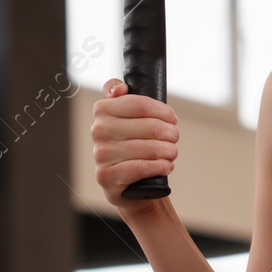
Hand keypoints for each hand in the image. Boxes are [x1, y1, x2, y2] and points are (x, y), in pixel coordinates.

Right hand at [91, 78, 178, 217]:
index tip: (172, 119)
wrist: (125, 183)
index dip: (164, 112)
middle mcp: (98, 130)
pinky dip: (161, 166)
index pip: (142, 104)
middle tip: (174, 138)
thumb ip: (120, 95)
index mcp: (102, 110)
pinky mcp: (107, 176)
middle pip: (151, 127)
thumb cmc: (130, 144)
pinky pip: (143, 167)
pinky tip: (166, 166)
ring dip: (169, 151)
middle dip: (171, 133)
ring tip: (171, 153)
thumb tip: (119, 89)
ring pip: (151, 148)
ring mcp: (101, 154)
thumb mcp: (124, 115)